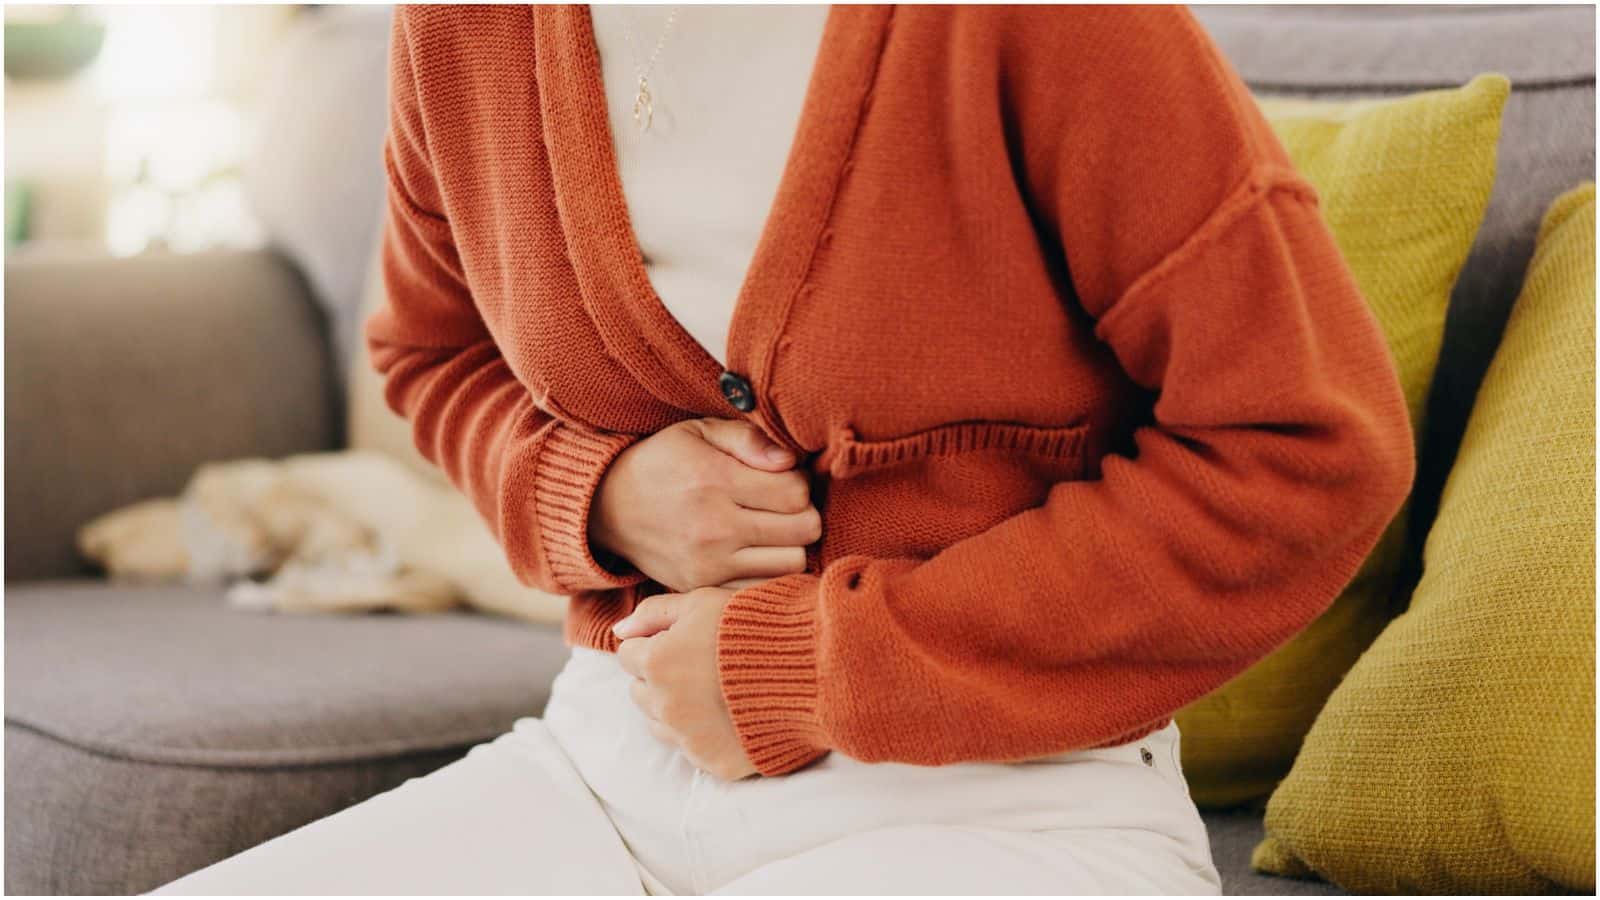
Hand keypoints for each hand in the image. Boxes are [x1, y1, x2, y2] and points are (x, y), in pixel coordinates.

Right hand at [590, 418, 821, 591]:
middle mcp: (713, 527)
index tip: (784, 478)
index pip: (796, 492)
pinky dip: (768, 572)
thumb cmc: (662, 462)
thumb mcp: (698, 432)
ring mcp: (708, 564)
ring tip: (772, 530)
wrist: (607, 508)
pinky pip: (762, 587)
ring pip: (791, 564)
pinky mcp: (702, 587)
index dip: (801, 482)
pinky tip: (756, 553)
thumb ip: (747, 439)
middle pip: (803, 530)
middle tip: (783, 506)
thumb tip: (790, 461)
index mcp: (714, 481)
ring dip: (791, 545)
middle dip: (803, 514)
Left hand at [614, 587, 755, 780]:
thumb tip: (619, 630)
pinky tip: (731, 714)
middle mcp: (666, 706)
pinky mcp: (715, 762)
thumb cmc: (758, 625)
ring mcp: (690, 739)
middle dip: (659, 678)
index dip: (654, 644)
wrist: (812, 667)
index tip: (683, 640)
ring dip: (676, 708)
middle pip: (639, 692)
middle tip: (699, 664)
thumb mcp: (704, 601)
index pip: (628, 656)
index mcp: (657, 662)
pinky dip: (704, 733)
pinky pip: (693, 749)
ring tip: (715, 689)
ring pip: (660, 724)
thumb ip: (655, 612)